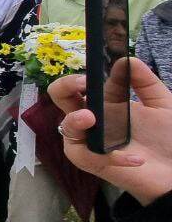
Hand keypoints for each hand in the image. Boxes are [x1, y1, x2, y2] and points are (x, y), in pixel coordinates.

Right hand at [50, 59, 171, 205]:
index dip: (78, 76)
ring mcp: (91, 142)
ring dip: (74, 120)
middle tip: (83, 85)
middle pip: (60, 98)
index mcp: (105, 103)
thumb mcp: (162, 104)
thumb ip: (145, 81)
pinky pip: (87, 156)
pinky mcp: (95, 163)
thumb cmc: (168, 139)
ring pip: (66, 128)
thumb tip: (125, 58)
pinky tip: (136, 159)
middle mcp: (93, 120)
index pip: (79, 84)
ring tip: (91, 118)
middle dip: (64, 86)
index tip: (92, 74)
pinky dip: (110, 156)